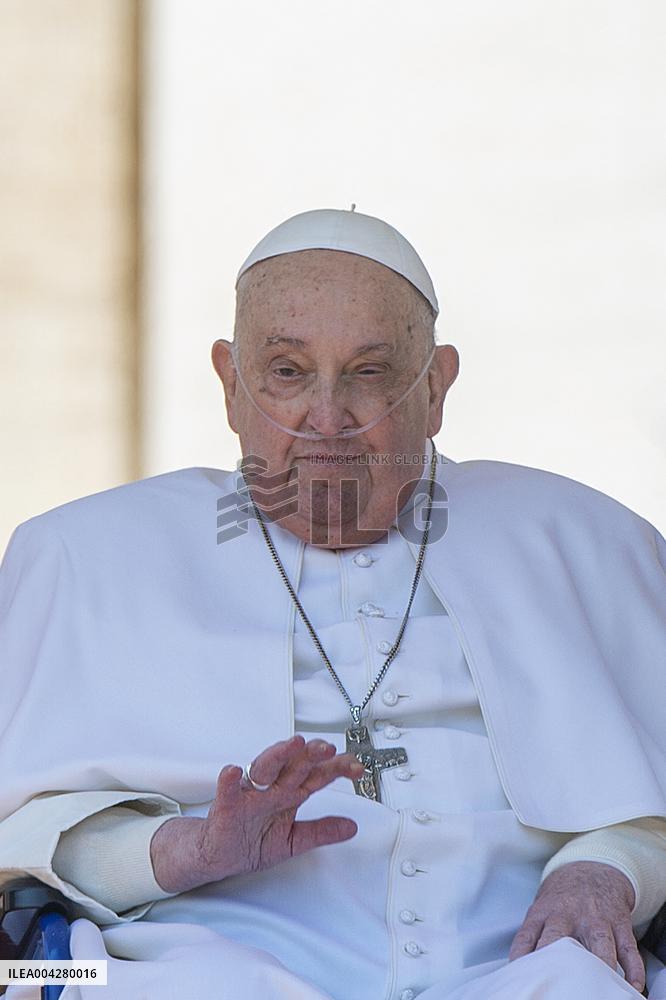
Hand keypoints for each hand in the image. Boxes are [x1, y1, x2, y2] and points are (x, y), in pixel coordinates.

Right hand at [150, 735, 363, 893]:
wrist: (218, 855)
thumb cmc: (252, 841)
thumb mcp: (294, 841)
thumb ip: (321, 831)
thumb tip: (352, 827)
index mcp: (289, 793)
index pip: (317, 775)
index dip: (337, 769)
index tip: (357, 768)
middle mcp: (271, 788)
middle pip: (294, 765)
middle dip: (311, 755)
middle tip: (327, 748)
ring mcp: (249, 795)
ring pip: (264, 769)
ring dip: (278, 756)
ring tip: (292, 745)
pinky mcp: (226, 807)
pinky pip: (227, 793)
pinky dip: (229, 782)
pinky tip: (232, 772)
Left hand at [509, 860, 644, 992]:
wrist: (594, 868)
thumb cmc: (564, 895)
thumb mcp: (542, 906)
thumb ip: (534, 933)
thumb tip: (522, 965)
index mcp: (545, 911)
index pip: (527, 935)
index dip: (521, 955)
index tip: (521, 973)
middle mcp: (569, 914)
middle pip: (558, 936)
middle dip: (555, 957)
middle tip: (556, 977)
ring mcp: (596, 919)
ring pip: (599, 943)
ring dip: (600, 964)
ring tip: (598, 983)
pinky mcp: (619, 924)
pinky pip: (628, 949)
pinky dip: (633, 969)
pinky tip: (632, 985)